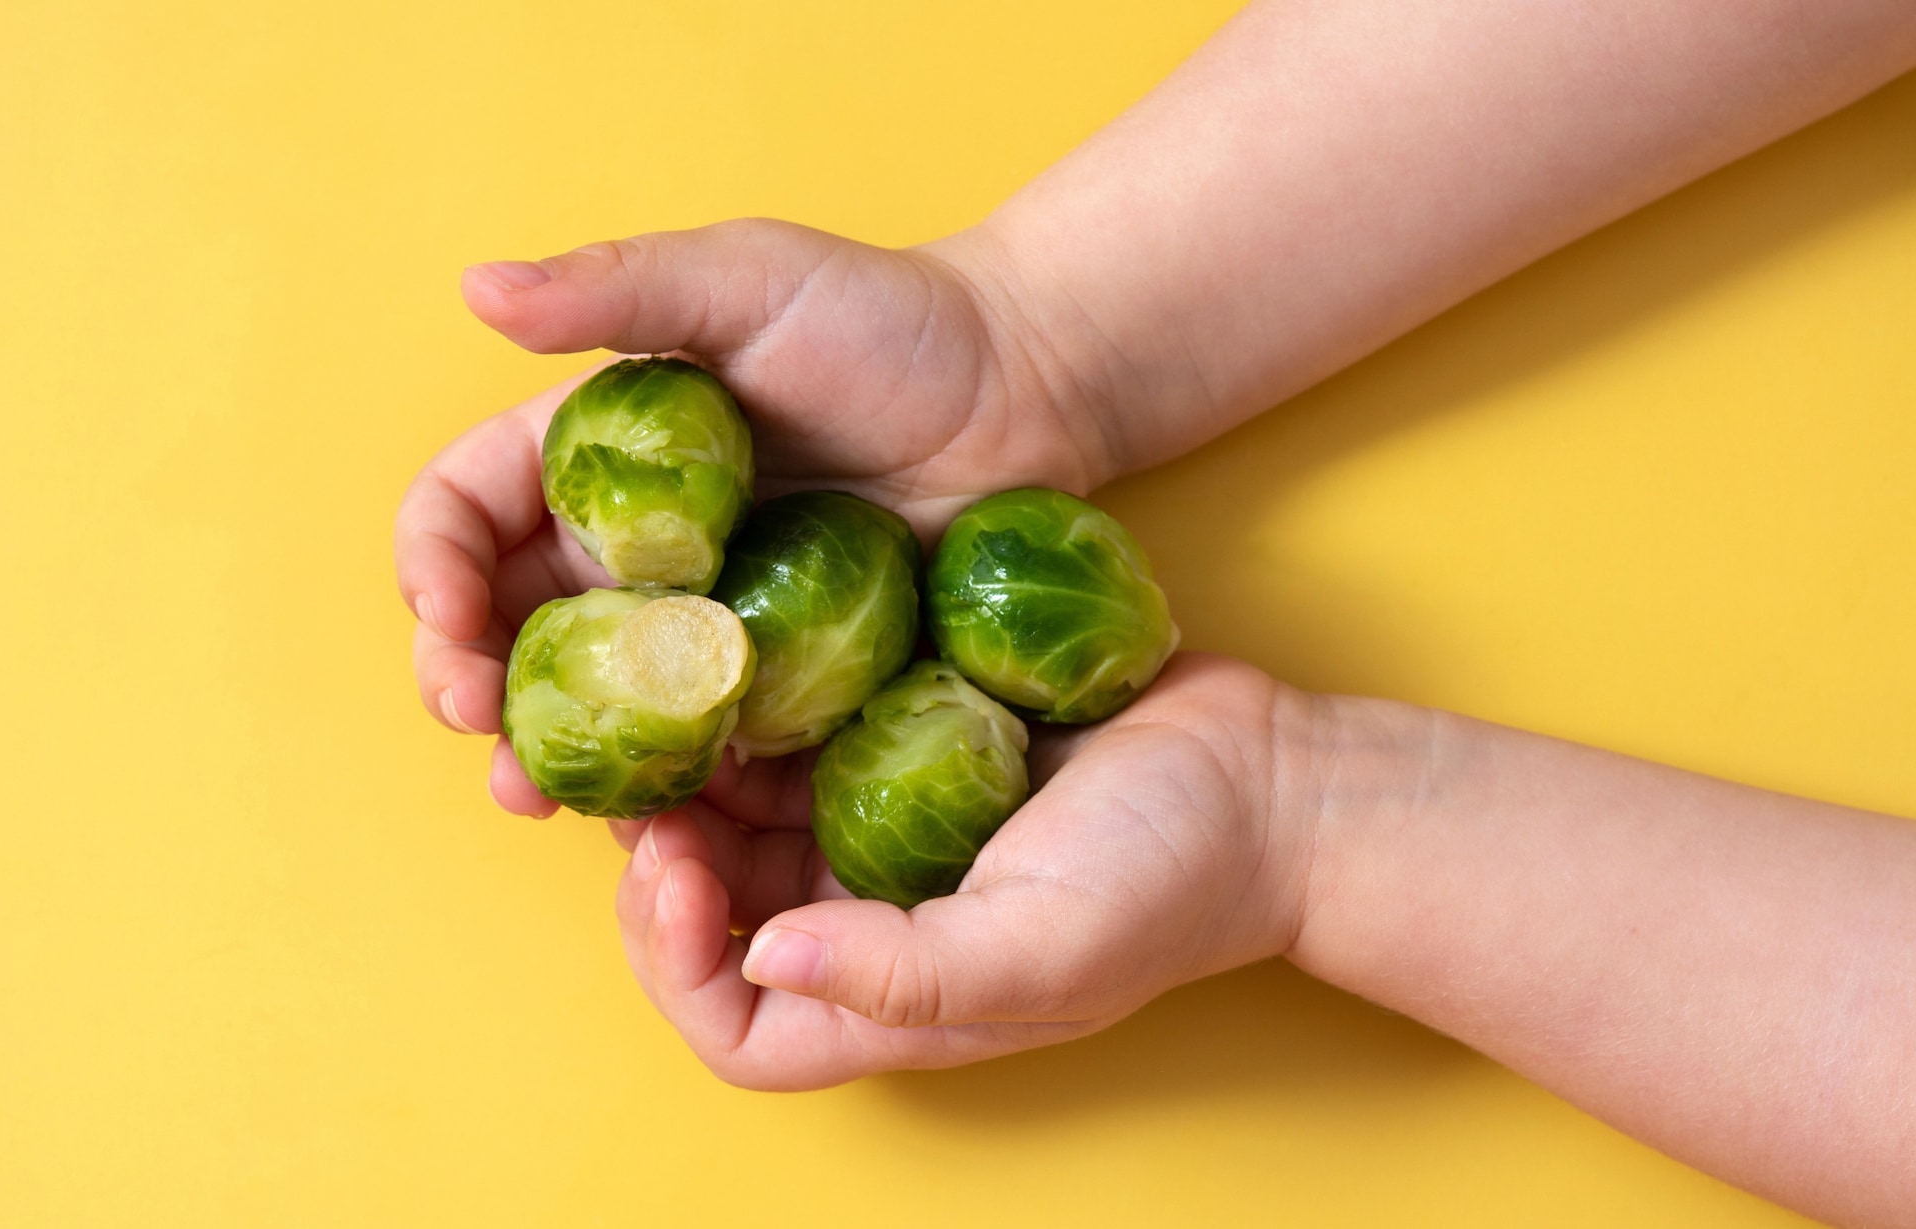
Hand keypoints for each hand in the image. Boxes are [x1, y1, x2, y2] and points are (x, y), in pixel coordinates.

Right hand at [393, 219, 1107, 812]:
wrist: (1030, 393)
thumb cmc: (888, 320)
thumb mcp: (748, 280)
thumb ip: (615, 287)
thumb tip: (476, 287)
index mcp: (595, 463)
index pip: (467, 518)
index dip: (433, 569)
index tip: (448, 618)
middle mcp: (631, 557)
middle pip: (508, 636)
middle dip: (471, 691)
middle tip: (486, 738)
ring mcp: (702, 636)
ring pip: (594, 716)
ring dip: (553, 763)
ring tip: (544, 800)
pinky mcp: (777, 695)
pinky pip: (703, 755)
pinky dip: (668, 795)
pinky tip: (664, 824)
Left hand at [611, 655, 1316, 1089]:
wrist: (1265, 773)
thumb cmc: (1172, 876)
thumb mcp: (1049, 946)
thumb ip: (909, 973)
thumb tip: (764, 955)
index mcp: (896, 997)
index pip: (740, 1027)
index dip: (677, 970)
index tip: (674, 876)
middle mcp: (874, 922)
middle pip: (717, 920)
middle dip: (664, 866)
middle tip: (649, 789)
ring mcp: (885, 832)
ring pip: (745, 823)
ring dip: (696, 783)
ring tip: (675, 716)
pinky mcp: (906, 746)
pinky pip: (803, 739)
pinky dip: (758, 717)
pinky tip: (740, 663)